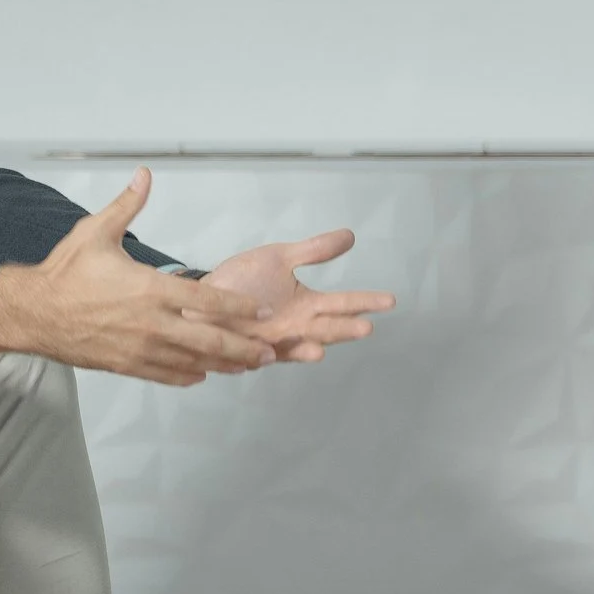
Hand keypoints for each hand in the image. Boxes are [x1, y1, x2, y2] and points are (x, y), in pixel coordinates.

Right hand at [0, 168, 277, 385]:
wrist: (32, 313)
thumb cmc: (65, 272)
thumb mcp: (96, 231)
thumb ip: (127, 205)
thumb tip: (145, 173)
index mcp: (150, 288)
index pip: (206, 299)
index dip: (238, 307)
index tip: (261, 311)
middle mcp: (151, 323)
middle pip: (209, 340)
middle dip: (243, 347)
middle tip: (269, 351)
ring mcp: (140, 349)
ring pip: (192, 362)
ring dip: (223, 365)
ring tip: (247, 367)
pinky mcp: (126, 365)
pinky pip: (165, 375)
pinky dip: (188, 376)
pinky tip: (203, 374)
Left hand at [199, 230, 396, 361]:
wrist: (203, 296)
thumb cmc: (243, 280)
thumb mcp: (280, 258)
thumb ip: (314, 251)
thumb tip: (350, 235)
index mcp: (307, 305)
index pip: (343, 303)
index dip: (365, 302)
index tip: (390, 300)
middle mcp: (296, 327)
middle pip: (326, 330)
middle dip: (344, 330)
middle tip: (366, 328)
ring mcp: (273, 342)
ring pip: (295, 348)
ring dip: (308, 350)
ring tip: (321, 350)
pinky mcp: (247, 351)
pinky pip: (258, 357)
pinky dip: (264, 358)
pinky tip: (274, 353)